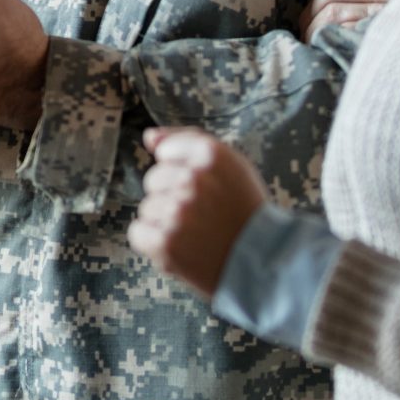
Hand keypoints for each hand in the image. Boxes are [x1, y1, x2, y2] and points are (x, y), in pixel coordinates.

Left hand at [129, 129, 264, 297]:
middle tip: (201, 214)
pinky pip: (138, 231)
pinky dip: (154, 242)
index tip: (203, 188)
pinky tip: (181, 246)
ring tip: (195, 233)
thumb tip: (149, 137)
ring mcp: (177, 212)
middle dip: (172, 195)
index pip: (166, 150)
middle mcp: (192, 180)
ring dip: (165, 221)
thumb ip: (188, 141)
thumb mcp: (230, 164)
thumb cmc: (244, 210)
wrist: (261, 262)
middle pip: (153, 179)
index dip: (182, 171)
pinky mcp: (165, 243)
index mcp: (210, 154)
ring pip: (147, 207)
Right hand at [298, 0, 399, 45]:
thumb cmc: (381, 35)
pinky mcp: (317, 53)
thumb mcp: (376, 6)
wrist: (379, 84)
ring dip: (368, 7)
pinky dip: (360, 29)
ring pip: (334, 10)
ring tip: (395, 9)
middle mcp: (310, 14)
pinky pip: (335, 35)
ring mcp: (313, 35)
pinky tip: (381, 31)